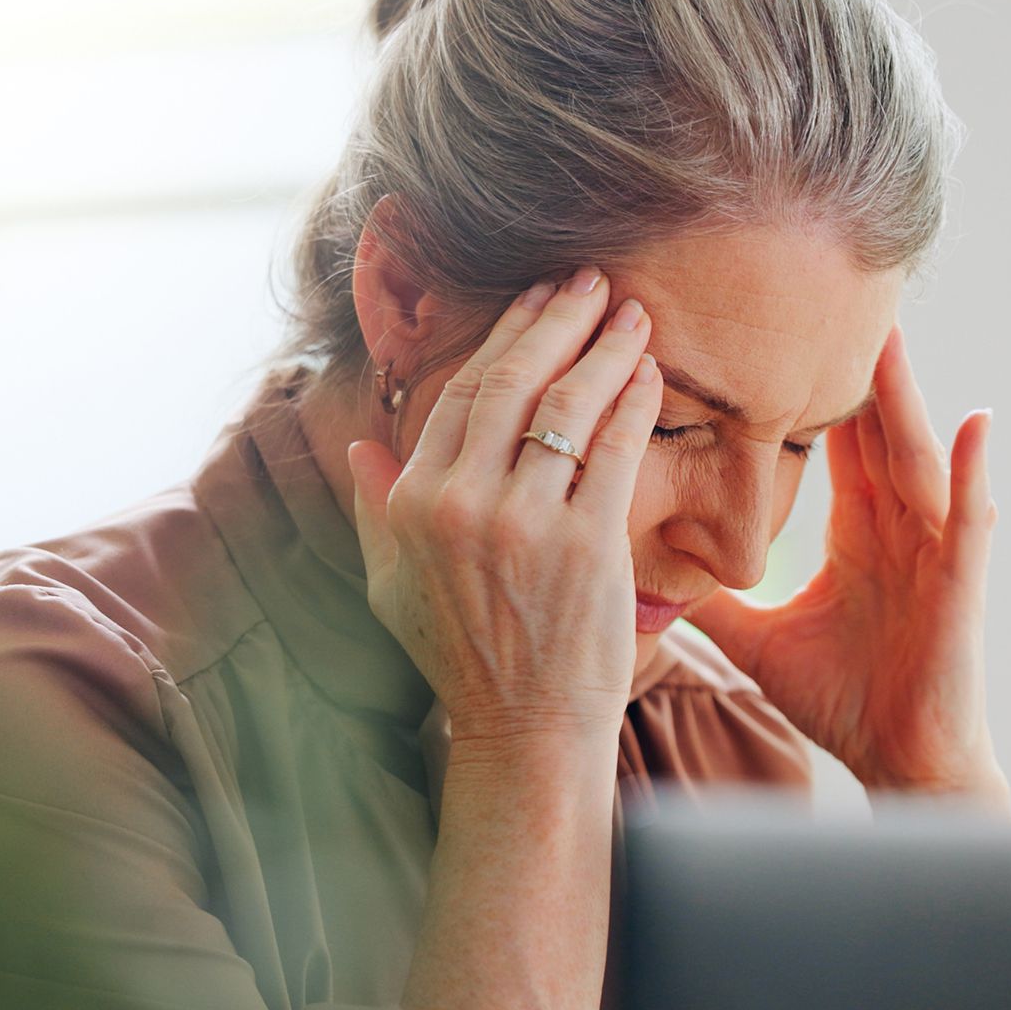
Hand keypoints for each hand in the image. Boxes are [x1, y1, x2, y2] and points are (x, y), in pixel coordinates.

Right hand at [345, 268, 663, 747]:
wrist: (524, 729)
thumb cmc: (461, 656)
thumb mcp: (392, 584)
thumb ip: (375, 510)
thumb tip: (361, 447)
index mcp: (412, 504)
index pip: (461, 395)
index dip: (504, 337)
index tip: (535, 300)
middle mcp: (460, 505)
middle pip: (513, 383)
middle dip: (556, 319)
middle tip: (589, 279)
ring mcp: (523, 524)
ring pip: (567, 406)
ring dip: (603, 348)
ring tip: (631, 313)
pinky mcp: (584, 546)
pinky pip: (613, 450)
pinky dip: (633, 402)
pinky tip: (649, 372)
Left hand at [683, 323, 1008, 810]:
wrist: (901, 764)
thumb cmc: (845, 701)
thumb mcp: (760, 640)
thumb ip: (716, 602)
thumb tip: (649, 576)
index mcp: (855, 531)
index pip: (830, 442)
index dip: (806, 388)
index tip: (775, 330)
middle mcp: (896, 527)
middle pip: (872, 429)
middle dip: (854, 366)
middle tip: (831, 294)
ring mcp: (931, 550)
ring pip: (916, 457)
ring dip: (905, 398)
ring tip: (890, 336)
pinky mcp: (960, 584)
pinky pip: (969, 519)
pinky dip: (971, 474)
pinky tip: (974, 426)